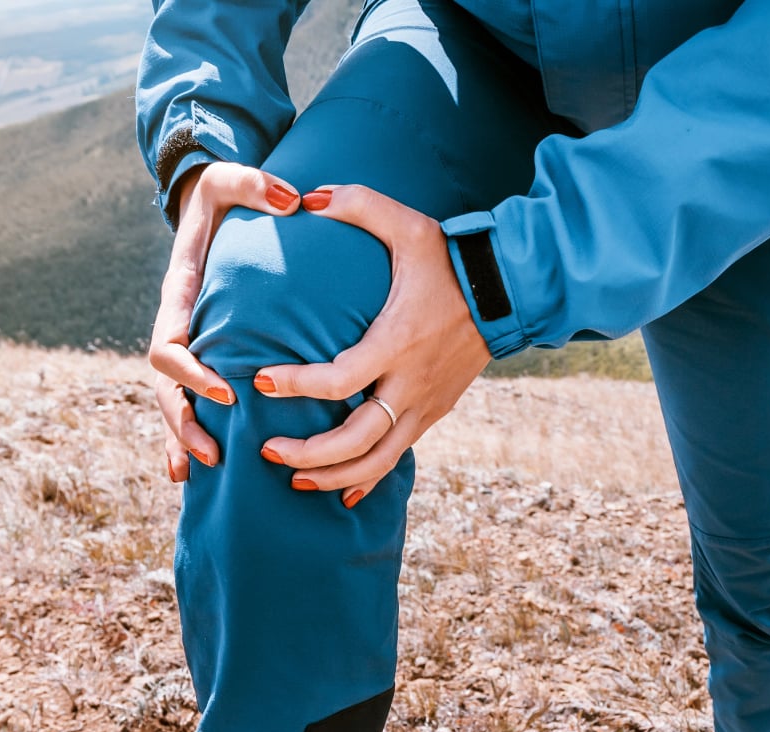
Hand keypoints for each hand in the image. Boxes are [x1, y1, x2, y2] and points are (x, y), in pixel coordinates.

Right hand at [150, 162, 299, 482]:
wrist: (208, 206)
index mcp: (179, 295)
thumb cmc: (223, 195)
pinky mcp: (201, 354)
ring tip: (210, 469)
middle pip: (165, 388)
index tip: (224, 390)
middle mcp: (177, 325)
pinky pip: (190, 401)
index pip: (170, 345)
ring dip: (185, 438)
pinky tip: (194, 472)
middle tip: (216, 453)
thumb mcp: (232, 182)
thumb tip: (292, 199)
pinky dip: (187, 436)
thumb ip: (256, 185)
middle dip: (185, 424)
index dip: (192, 373)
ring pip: (173, 403)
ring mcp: (186, 344)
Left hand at [251, 185, 491, 507]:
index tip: (262, 382)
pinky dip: (368, 479)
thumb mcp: (406, 223)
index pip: (341, 380)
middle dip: (309, 452)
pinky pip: (397, 457)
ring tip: (295, 480)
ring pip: (377, 460)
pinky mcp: (434, 413)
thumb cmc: (449, 257)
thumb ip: (356, 203)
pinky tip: (341, 494)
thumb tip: (306, 198)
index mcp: (397, 341)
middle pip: (357, 438)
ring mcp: (425, 404)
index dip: (297, 386)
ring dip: (334, 476)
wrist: (507, 291)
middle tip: (267, 450)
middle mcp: (411, 383)